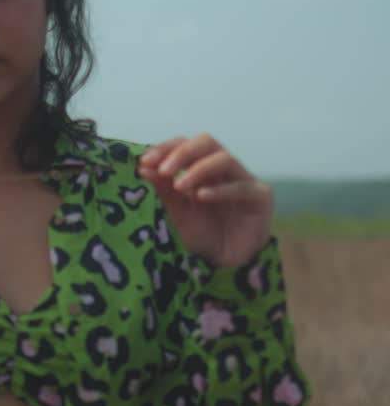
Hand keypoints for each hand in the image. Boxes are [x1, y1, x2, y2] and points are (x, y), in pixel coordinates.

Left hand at [136, 134, 273, 267]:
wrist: (227, 263)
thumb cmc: (203, 235)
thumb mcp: (178, 213)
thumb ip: (164, 190)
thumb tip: (143, 166)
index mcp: (203, 168)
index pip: (186, 144)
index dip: (167, 148)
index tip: (146, 161)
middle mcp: (224, 170)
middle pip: (207, 143)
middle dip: (183, 153)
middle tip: (163, 170)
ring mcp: (245, 180)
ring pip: (225, 160)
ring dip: (199, 170)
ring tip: (179, 186)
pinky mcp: (261, 197)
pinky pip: (242, 187)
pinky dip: (220, 190)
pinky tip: (202, 196)